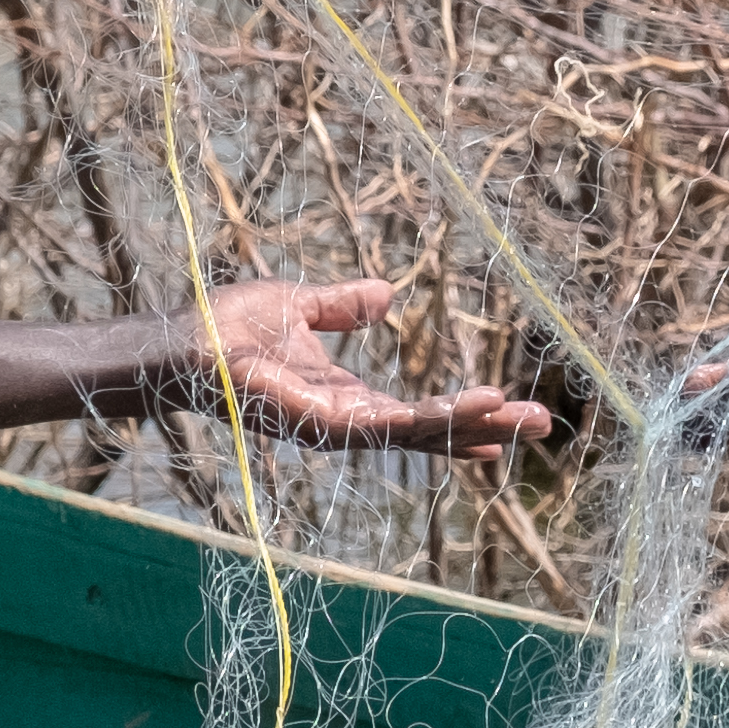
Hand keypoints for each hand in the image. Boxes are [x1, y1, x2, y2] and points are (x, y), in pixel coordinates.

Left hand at [189, 278, 549, 461]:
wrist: (186, 342)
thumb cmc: (227, 328)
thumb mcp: (302, 306)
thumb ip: (344, 306)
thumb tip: (386, 293)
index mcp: (348, 398)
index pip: (417, 415)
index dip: (462, 414)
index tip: (509, 408)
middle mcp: (349, 422)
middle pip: (431, 434)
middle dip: (487, 430)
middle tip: (542, 425)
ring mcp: (340, 428)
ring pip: (421, 434)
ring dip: (473, 426)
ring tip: (522, 417)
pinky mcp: (328, 423)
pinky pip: (395, 425)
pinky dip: (438, 419)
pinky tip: (475, 405)